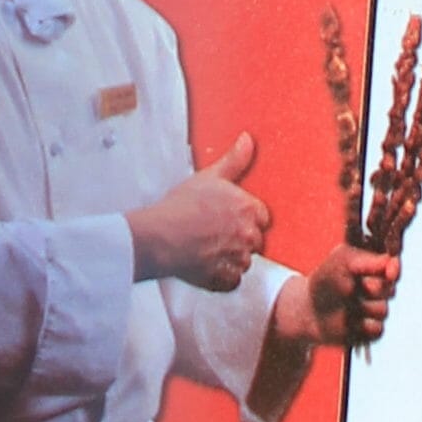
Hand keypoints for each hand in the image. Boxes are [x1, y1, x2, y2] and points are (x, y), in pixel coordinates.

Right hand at [127, 129, 271, 290]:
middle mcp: (247, 235)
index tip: (230, 219)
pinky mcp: (224, 279)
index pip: (262, 217)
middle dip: (240, 239)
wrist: (159, 236)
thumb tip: (248, 140)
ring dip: (231, 258)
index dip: (246, 218)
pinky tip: (206, 265)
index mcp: (247, 208)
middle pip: (255, 241)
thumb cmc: (181, 206)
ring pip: (244, 262)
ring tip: (208, 249)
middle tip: (216, 234)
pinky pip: (232, 281)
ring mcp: (237, 259)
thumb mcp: (209, 177)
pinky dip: (222, 277)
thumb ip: (234, 160)